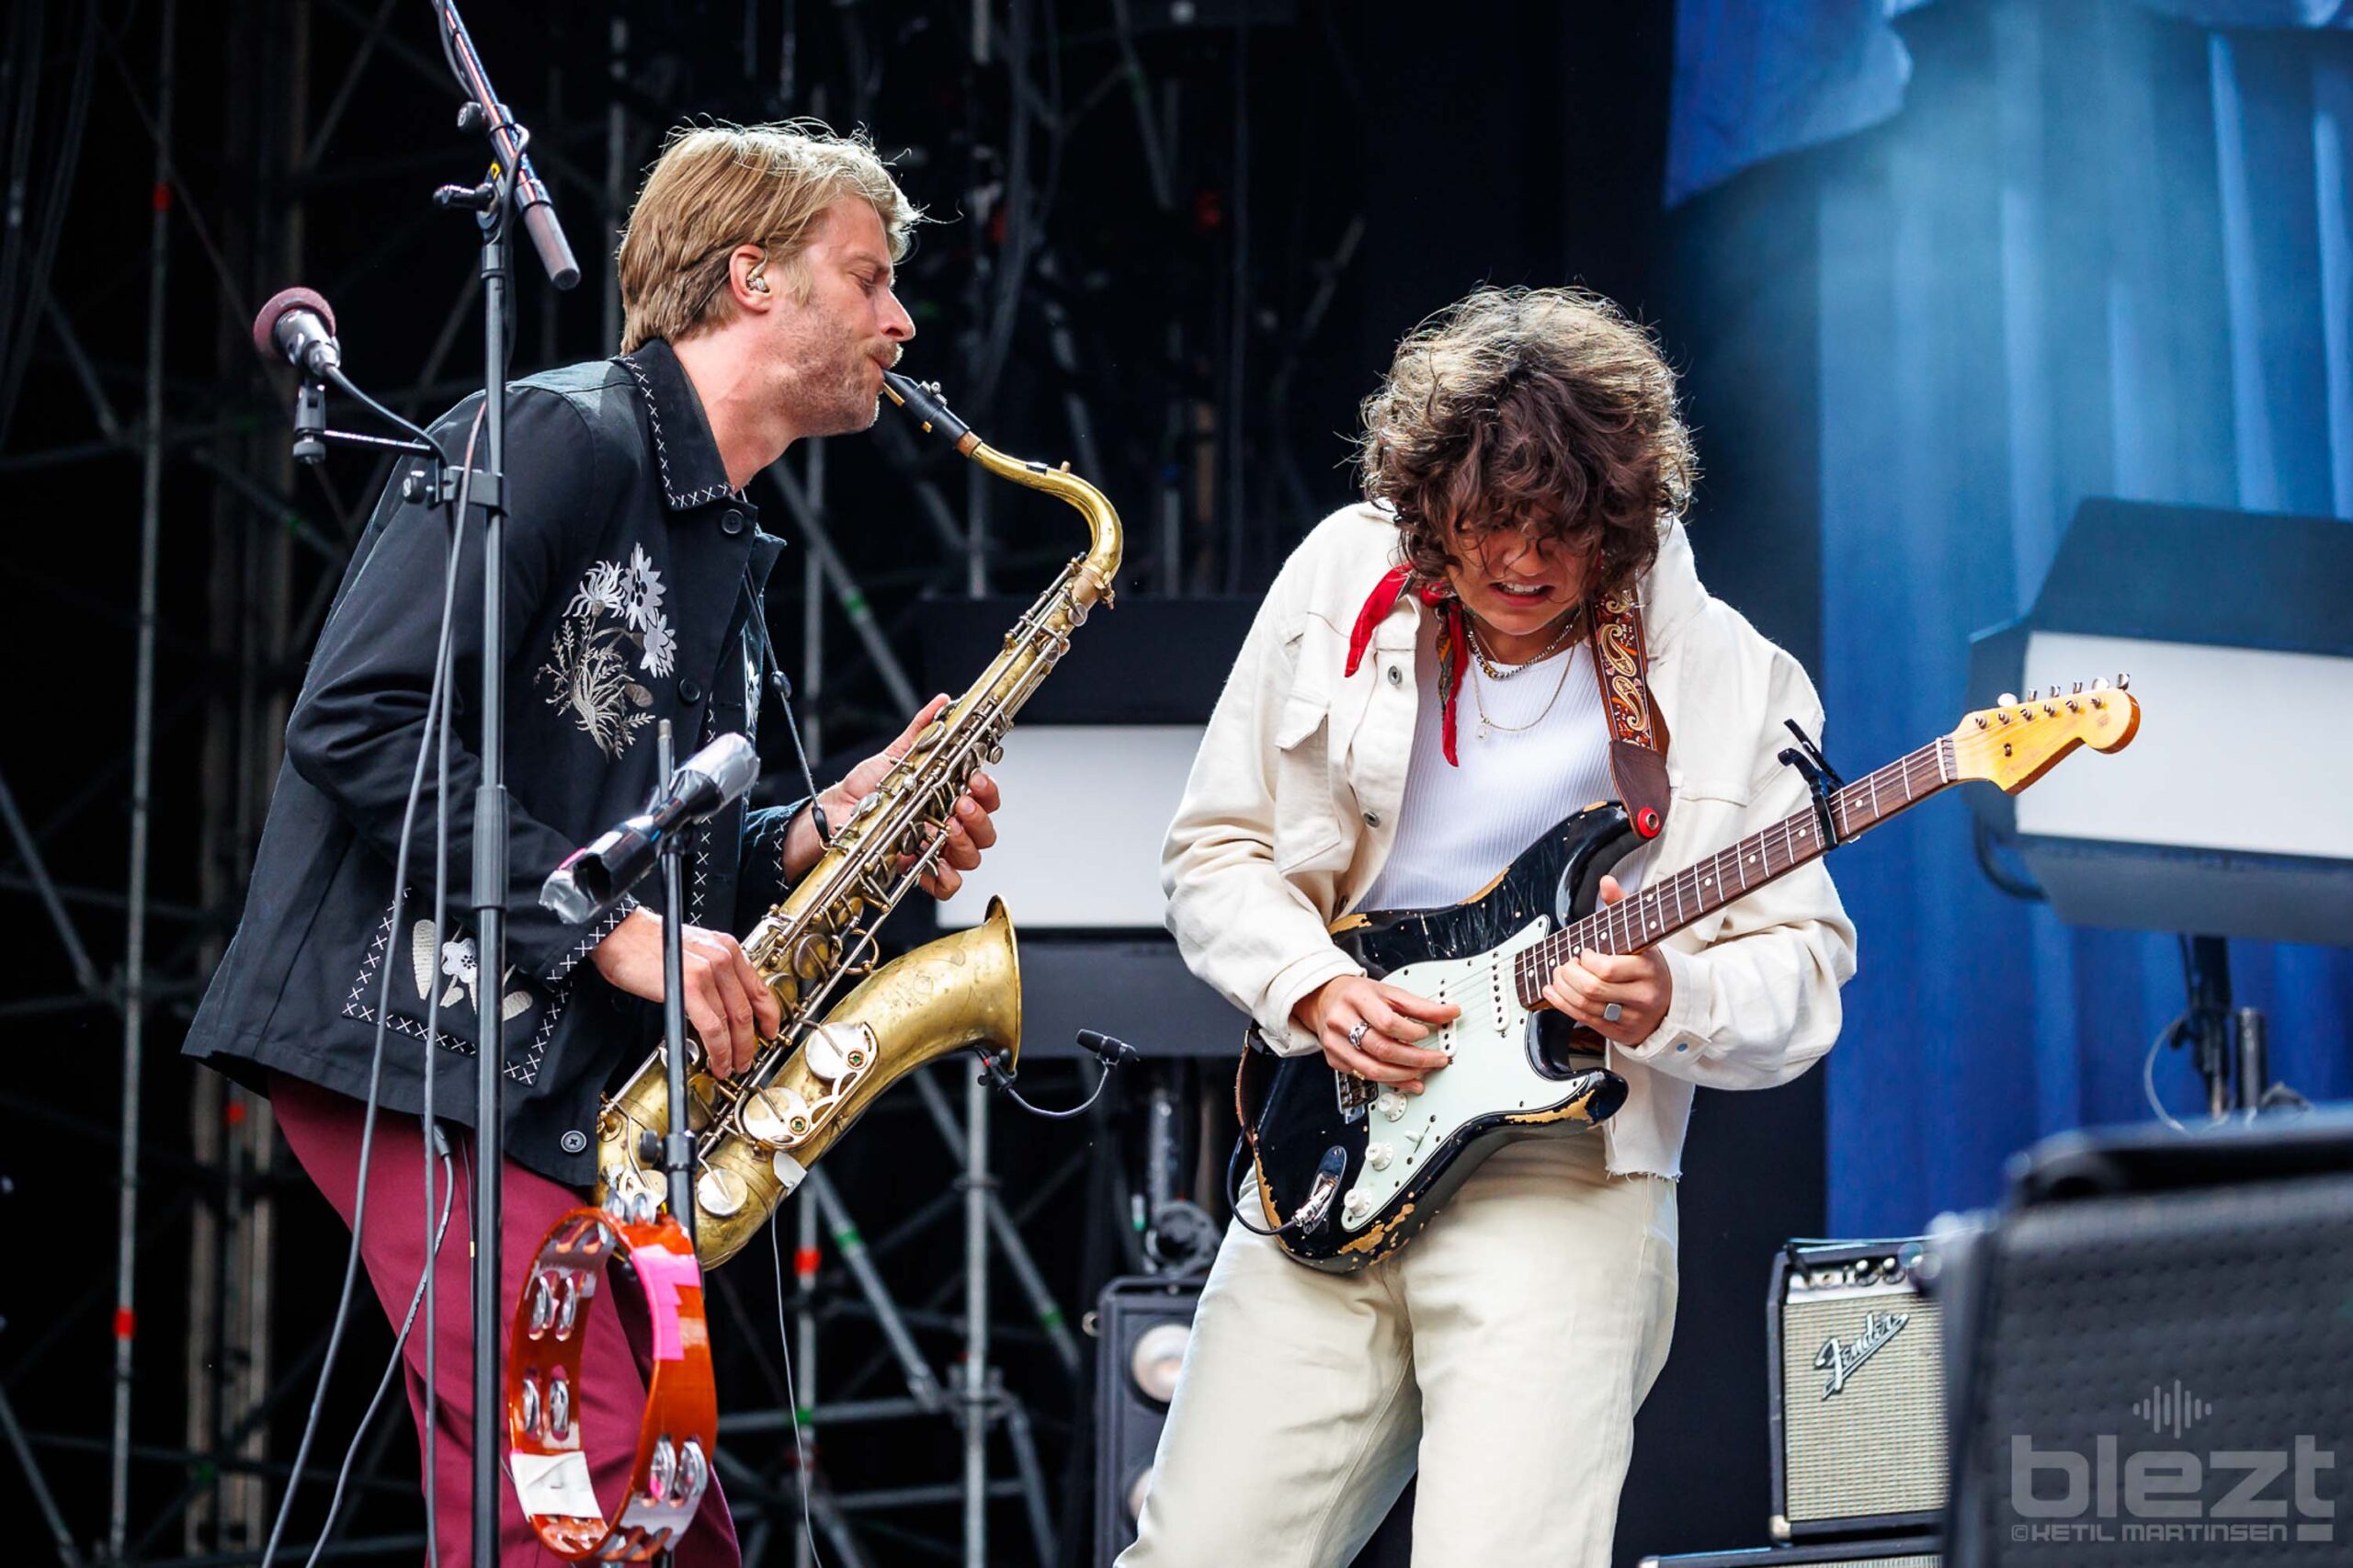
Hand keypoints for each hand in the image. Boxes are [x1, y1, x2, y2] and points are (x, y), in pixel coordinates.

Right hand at [590, 907, 781, 1078]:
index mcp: (726, 948)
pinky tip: (716, 1060)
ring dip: (734, 1051)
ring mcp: (708, 972)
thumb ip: (711, 972)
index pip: (758, 987)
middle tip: (747, 1059)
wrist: (619, 934)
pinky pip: (712, 1027)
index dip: (769, 1015)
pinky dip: (717, 1049)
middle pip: (747, 1009)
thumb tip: (721, 1002)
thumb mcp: (692, 950)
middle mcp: (722, 957)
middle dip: (750, 1041)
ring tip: (731, 1066)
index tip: (771, 1030)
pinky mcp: (690, 987)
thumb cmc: (647, 943)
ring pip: (732, 1021)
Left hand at [782, 695, 1002, 898]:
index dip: (988, 791)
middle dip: (979, 819)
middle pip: (985, 831)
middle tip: (960, 806)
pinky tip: (933, 864)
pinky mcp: (919, 871)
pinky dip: (945, 878)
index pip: (984, 797)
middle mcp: (947, 825)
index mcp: (948, 797)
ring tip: (945, 829)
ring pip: (972, 857)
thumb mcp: (893, 757)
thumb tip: (941, 702)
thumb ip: (921, 731)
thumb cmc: (864, 791)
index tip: (977, 780)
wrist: (833, 816)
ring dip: (965, 845)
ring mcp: (935, 850)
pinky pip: (947, 886)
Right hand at [1293, 973, 1458, 1093]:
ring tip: (1422, 1074)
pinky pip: (1363, 1076)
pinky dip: (1388, 1081)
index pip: (1387, 1022)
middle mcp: (1342, 1021)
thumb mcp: (1389, 992)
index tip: (1426, 1034)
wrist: (1324, 999)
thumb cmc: (1358, 995)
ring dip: (1403, 1076)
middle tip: (1436, 1060)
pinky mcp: (1334, 1060)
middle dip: (1415, 1059)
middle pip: (1382, 1049)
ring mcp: (1335, 1043)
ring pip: (1372, 1069)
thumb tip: (1449, 1013)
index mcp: (1357, 999)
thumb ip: (1420, 1006)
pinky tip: (1404, 1079)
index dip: (1411, 1032)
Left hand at [1540, 875, 1672, 1044]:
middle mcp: (1642, 994)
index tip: (1583, 952)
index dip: (1586, 960)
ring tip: (1559, 975)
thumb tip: (1607, 881)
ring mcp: (1631, 1016)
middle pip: (1593, 988)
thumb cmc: (1647, 965)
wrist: (1669, 1003)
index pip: (1607, 968)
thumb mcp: (1641, 935)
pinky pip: (1584, 1019)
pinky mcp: (1619, 1032)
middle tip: (1565, 964)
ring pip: (1586, 1005)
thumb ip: (1621, 907)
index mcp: (1648, 968)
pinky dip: (1562, 1004)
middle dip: (1569, 974)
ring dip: (1563, 988)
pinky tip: (1553, 991)